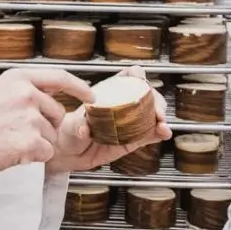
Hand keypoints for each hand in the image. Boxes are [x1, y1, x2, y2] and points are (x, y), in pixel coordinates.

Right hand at [0, 68, 93, 188]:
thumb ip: (22, 91)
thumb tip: (45, 97)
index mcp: (18, 79)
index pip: (60, 78)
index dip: (79, 87)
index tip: (90, 95)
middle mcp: (27, 94)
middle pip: (57, 114)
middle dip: (45, 127)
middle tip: (18, 132)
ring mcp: (30, 117)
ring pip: (51, 136)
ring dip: (37, 143)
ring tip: (9, 141)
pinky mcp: (31, 140)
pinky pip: (46, 153)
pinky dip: (33, 157)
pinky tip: (12, 152)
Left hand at [46, 66, 172, 174]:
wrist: (67, 154)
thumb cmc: (66, 132)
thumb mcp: (68, 126)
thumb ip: (77, 126)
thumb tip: (84, 129)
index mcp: (108, 94)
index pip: (127, 78)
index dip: (137, 75)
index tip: (141, 80)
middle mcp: (122, 106)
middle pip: (145, 95)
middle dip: (155, 100)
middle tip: (156, 112)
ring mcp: (130, 122)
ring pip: (152, 113)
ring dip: (161, 117)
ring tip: (162, 125)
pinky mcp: (133, 139)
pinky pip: (150, 134)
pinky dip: (159, 132)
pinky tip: (164, 133)